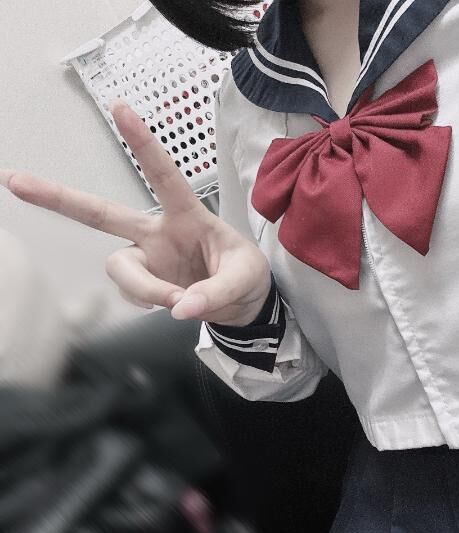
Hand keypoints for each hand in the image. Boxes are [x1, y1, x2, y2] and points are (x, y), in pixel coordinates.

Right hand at [0, 101, 270, 325]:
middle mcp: (159, 232)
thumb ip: (217, 293)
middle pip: (104, 214)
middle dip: (62, 198)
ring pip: (117, 265)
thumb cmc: (245, 276)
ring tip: (175, 301)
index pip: (164, 176)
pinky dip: (146, 301)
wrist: (244, 306)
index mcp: (189, 216)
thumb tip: (180, 309)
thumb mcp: (246, 279)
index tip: (120, 108)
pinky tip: (168, 305)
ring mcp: (148, 259)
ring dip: (142, 286)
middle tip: (15, 181)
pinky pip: (129, 293)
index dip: (143, 145)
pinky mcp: (145, 284)